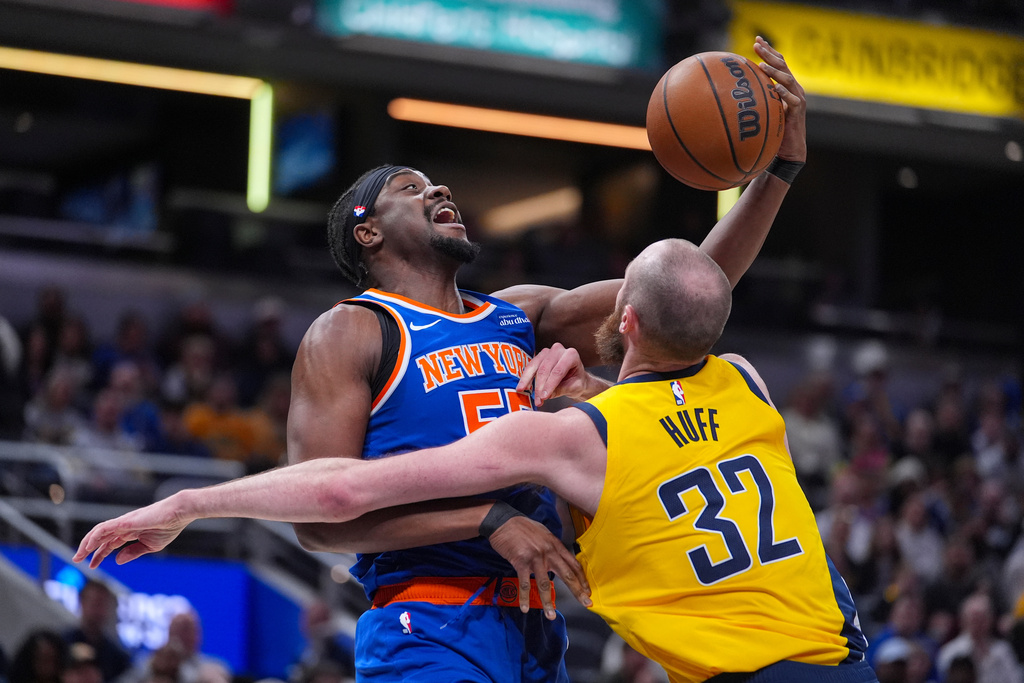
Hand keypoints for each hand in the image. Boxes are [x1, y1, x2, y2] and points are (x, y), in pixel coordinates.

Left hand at [72, 495, 192, 568]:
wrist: (179, 513)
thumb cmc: (169, 526)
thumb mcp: (151, 545)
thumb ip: (133, 552)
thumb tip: (117, 560)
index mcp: (131, 532)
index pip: (109, 543)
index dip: (99, 554)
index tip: (91, 565)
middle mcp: (124, 526)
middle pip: (100, 537)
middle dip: (88, 549)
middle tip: (76, 560)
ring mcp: (124, 522)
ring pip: (99, 531)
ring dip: (87, 543)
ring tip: (79, 555)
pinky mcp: (126, 521)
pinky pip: (106, 528)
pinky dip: (95, 536)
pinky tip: (89, 545)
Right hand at [488, 515, 591, 617]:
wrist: (503, 521)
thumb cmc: (522, 527)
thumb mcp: (542, 533)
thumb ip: (551, 547)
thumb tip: (557, 558)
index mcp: (555, 544)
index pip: (573, 564)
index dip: (581, 578)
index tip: (587, 590)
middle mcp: (548, 551)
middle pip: (567, 574)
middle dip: (577, 591)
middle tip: (586, 603)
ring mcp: (535, 557)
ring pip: (544, 584)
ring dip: (548, 602)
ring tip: (551, 616)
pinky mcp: (521, 562)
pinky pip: (524, 583)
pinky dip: (524, 597)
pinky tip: (525, 608)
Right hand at [517, 343, 609, 405]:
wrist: (576, 378)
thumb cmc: (577, 382)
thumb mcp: (574, 387)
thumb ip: (562, 390)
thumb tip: (545, 395)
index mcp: (571, 355)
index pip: (558, 371)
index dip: (549, 385)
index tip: (544, 397)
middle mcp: (559, 350)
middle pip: (545, 368)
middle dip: (539, 386)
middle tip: (537, 400)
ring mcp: (547, 352)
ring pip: (535, 366)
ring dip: (528, 381)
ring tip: (524, 392)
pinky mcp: (539, 357)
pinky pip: (530, 366)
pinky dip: (526, 377)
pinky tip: (522, 387)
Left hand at [753, 36, 805, 162]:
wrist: (789, 150)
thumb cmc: (774, 131)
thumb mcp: (763, 111)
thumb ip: (755, 100)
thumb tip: (731, 93)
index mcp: (785, 85)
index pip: (778, 63)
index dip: (769, 50)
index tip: (757, 40)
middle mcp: (793, 88)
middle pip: (783, 66)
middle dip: (769, 54)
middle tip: (756, 44)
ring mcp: (797, 98)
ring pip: (788, 80)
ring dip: (775, 71)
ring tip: (762, 65)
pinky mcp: (798, 112)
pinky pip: (792, 100)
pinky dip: (784, 93)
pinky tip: (775, 88)